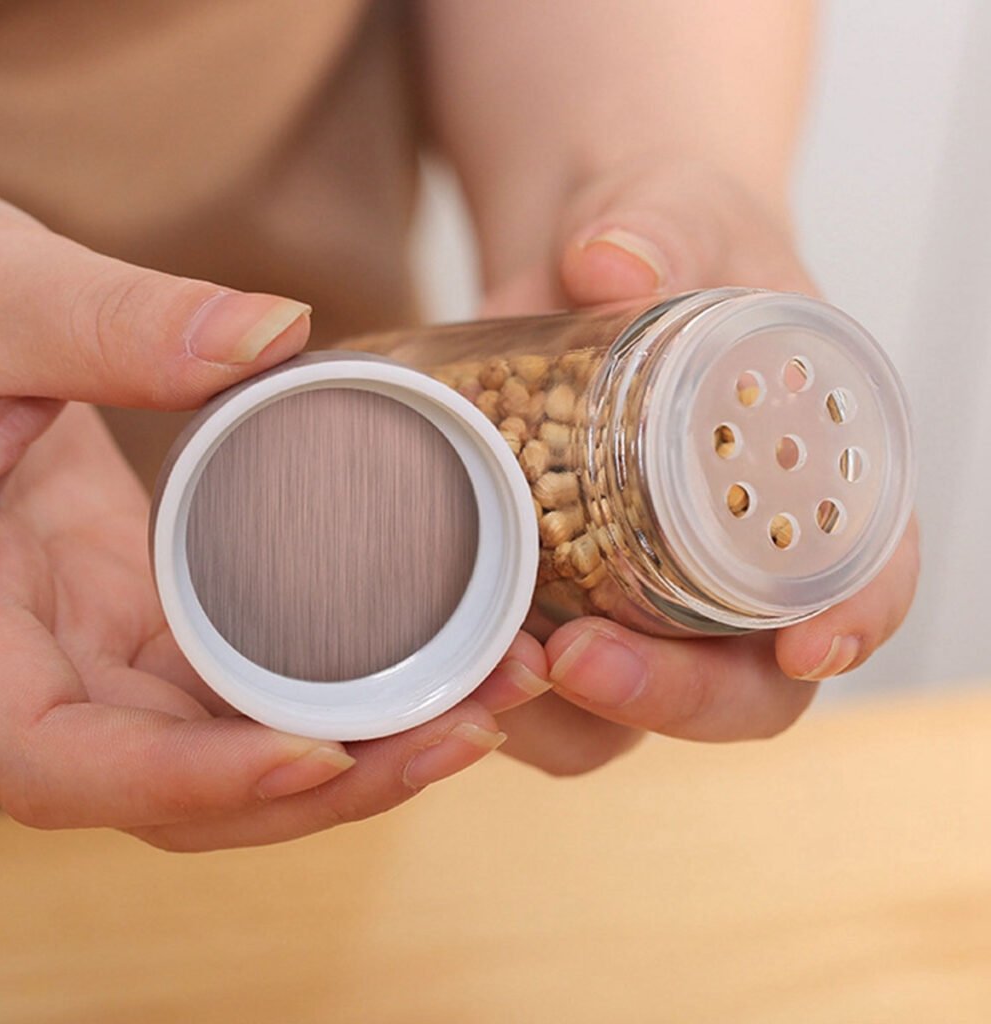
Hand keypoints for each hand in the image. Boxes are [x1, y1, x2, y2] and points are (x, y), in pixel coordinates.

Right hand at [0, 188, 504, 849]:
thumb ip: (103, 321)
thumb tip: (269, 333)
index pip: (66, 764)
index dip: (192, 782)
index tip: (324, 754)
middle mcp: (36, 667)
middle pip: (185, 785)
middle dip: (333, 777)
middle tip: (473, 722)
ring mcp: (104, 644)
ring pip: (234, 740)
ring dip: (364, 739)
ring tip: (490, 686)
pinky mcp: (156, 608)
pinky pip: (251, 675)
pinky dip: (339, 682)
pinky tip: (433, 650)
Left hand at [475, 160, 919, 773]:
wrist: (586, 263)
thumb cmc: (667, 241)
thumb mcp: (674, 216)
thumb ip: (657, 227)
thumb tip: (609, 260)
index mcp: (811, 485)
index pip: (867, 577)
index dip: (852, 623)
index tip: (804, 649)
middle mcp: (734, 566)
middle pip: (743, 687)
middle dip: (672, 696)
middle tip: (581, 660)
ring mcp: (644, 596)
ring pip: (631, 713)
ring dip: (564, 719)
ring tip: (492, 672)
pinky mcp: (560, 598)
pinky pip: (540, 689)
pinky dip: (498, 694)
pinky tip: (451, 655)